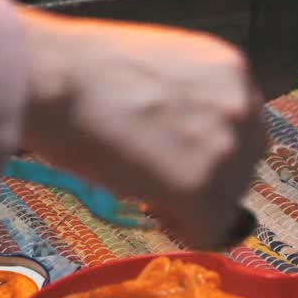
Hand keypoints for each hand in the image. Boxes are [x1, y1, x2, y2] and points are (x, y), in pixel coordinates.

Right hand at [18, 9, 266, 248]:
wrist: (53, 78)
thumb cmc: (82, 68)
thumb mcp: (159, 65)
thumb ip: (188, 98)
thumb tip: (185, 138)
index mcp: (231, 69)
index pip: (242, 127)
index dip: (208, 149)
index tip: (174, 156)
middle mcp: (242, 105)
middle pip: (244, 166)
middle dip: (207, 179)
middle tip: (157, 177)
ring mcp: (226, 148)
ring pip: (228, 201)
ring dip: (192, 204)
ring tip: (145, 187)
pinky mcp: (203, 189)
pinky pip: (209, 231)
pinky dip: (183, 231)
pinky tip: (151, 208)